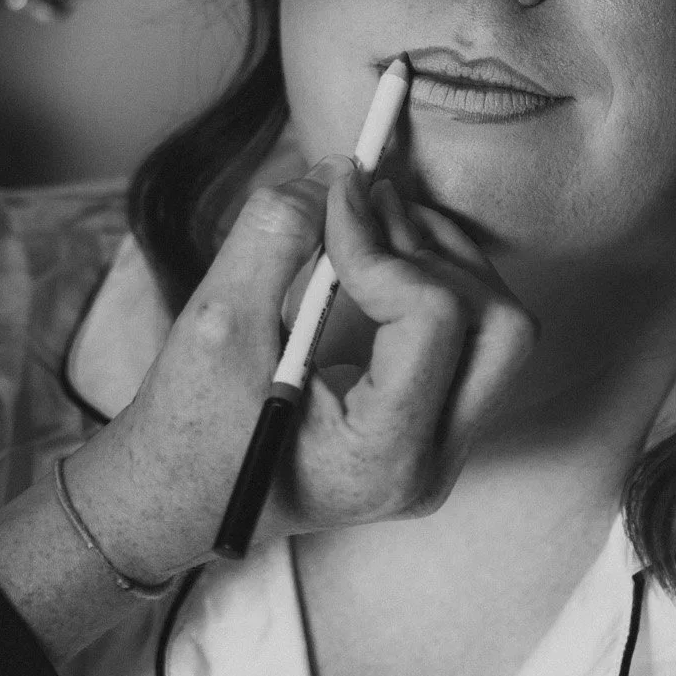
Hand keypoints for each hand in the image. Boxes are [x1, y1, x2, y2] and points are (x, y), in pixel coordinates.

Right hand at [63, 161, 535, 582]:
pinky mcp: (434, 430)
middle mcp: (428, 467)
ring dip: (445, 259)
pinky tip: (387, 255)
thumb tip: (341, 173)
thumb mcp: (214, 322)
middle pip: (498, 327)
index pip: (434, 320)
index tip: (333, 203)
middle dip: (438, 250)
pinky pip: (475, 344)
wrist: (176, 502)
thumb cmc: (185, 431)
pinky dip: (439, 284)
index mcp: (380, 459)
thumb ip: (277, 235)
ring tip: (376, 217)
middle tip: (372, 203)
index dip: (385, 246)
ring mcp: (440, 454)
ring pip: (499, 331)